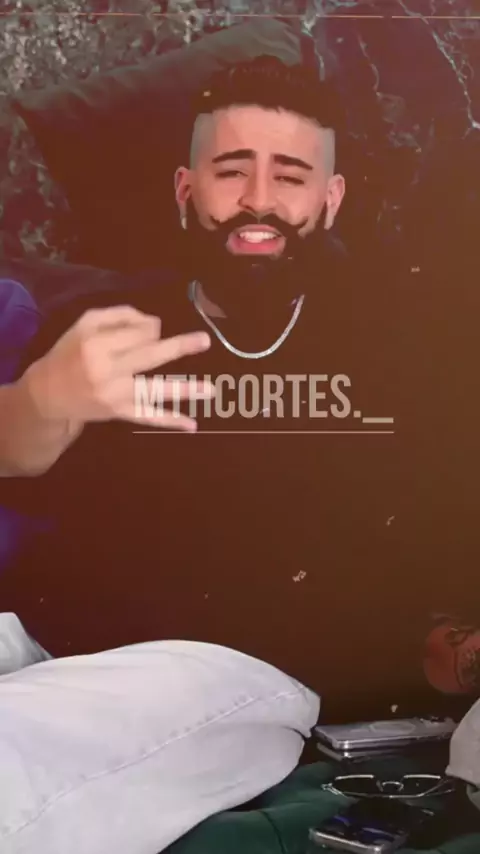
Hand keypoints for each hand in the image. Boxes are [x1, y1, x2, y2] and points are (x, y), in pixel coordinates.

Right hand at [24, 305, 213, 430]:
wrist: (48, 395)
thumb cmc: (69, 354)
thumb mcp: (85, 324)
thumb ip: (119, 316)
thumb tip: (154, 323)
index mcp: (97, 345)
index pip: (137, 332)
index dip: (149, 328)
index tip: (149, 330)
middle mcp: (107, 370)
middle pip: (150, 356)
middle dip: (179, 347)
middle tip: (205, 340)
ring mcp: (115, 395)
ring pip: (154, 390)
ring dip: (185, 390)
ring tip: (211, 390)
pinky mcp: (120, 412)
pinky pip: (148, 417)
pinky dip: (170, 421)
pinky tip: (192, 424)